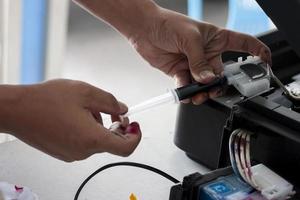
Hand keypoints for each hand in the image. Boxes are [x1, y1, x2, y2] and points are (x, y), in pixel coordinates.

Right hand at [0, 79, 140, 161]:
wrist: (17, 110)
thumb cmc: (45, 101)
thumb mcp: (85, 92)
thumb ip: (110, 102)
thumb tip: (123, 110)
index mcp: (92, 139)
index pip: (125, 148)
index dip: (135, 136)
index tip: (135, 126)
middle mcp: (83, 151)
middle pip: (111, 142)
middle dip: (116, 126)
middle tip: (111, 110)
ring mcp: (72, 154)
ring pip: (98, 140)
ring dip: (100, 125)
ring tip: (86, 108)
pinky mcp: (64, 152)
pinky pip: (85, 143)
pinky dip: (88, 130)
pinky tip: (76, 115)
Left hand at [129, 7, 271, 103]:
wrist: (144, 29)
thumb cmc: (168, 24)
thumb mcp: (189, 38)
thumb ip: (199, 61)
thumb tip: (207, 79)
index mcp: (216, 39)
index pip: (243, 44)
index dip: (257, 52)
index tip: (266, 63)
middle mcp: (207, 53)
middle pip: (221, 74)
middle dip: (218, 85)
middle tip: (212, 90)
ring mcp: (193, 64)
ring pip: (204, 84)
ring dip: (202, 92)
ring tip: (197, 96)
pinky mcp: (180, 72)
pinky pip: (187, 86)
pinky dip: (186, 92)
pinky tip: (184, 93)